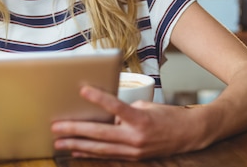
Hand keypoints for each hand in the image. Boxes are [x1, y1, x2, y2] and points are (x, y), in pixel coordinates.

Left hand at [51, 85, 199, 159]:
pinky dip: (90, 153)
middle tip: (56, 126)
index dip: (98, 98)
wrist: (190, 134)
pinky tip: (75, 151)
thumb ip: (124, 111)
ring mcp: (134, 150)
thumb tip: (104, 114)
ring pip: (100, 148)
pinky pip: (107, 155)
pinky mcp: (134, 157)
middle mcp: (136, 137)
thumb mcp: (147, 105)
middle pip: (100, 133)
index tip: (82, 90)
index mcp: (140, 119)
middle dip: (75, 130)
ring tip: (59, 142)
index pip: (116, 106)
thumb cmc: (168, 115)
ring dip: (77, 145)